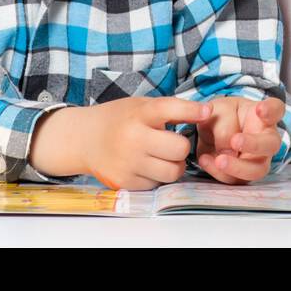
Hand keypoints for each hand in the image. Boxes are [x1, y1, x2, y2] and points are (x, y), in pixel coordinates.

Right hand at [50, 97, 212, 190]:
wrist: (84, 139)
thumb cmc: (119, 119)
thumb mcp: (140, 106)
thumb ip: (169, 110)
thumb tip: (206, 112)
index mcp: (138, 114)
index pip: (169, 109)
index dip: (192, 110)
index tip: (207, 111)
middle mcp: (133, 138)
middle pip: (179, 149)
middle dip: (182, 147)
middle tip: (173, 143)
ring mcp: (128, 163)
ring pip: (173, 172)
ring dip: (174, 166)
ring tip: (163, 157)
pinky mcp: (125, 183)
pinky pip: (157, 185)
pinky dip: (157, 177)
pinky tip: (147, 166)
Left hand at [195, 96, 284, 183]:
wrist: (211, 133)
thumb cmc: (222, 117)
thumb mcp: (217, 112)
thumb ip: (224, 126)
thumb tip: (229, 151)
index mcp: (262, 116)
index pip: (275, 109)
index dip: (271, 110)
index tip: (260, 109)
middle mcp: (266, 138)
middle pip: (271, 144)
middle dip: (254, 144)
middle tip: (235, 141)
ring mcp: (258, 159)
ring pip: (258, 169)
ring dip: (238, 167)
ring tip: (219, 160)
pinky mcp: (244, 175)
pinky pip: (236, 179)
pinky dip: (219, 172)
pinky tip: (205, 160)